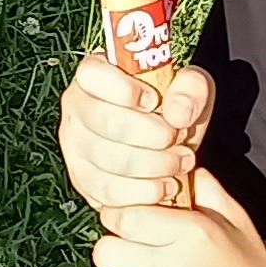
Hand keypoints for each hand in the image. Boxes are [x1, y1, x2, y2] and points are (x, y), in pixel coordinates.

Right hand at [58, 52, 212, 214]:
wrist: (163, 148)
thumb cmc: (168, 110)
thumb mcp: (188, 88)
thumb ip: (191, 88)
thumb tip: (177, 114)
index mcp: (94, 74)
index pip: (93, 75)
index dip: (124, 89)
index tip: (154, 101)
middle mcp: (76, 106)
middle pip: (107, 122)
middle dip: (152, 135)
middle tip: (177, 138)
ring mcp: (74, 145)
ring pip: (109, 160)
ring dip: (154, 165)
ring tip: (179, 162)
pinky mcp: (82, 179)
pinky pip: (109, 192)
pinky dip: (144, 192)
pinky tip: (165, 184)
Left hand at [91, 169, 265, 266]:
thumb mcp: (241, 228)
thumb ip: (210, 195)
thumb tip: (190, 170)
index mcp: (193, 233)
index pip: (124, 217)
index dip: (122, 220)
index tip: (133, 228)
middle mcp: (173, 266)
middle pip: (106, 252)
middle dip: (119, 253)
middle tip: (139, 258)